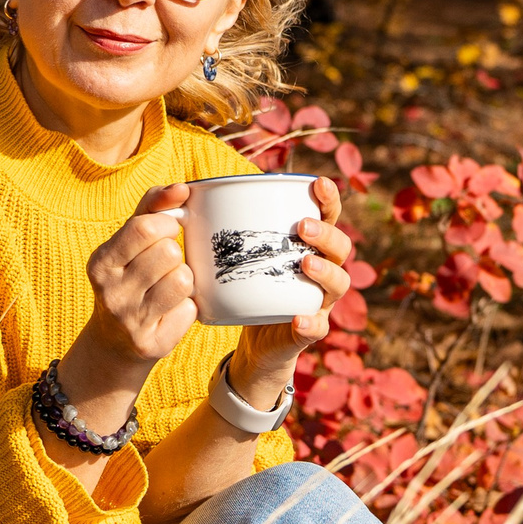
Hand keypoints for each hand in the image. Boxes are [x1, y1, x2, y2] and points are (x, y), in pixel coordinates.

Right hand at [61, 183, 197, 407]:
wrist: (116, 341)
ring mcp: (130, 320)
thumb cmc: (129, 277)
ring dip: (184, 280)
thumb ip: (152, 207)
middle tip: (164, 265)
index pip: (144, 227)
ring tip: (168, 288)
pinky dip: (186, 308)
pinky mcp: (151, 343)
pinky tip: (169, 312)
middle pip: (169, 253)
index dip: (167, 225)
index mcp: (101, 262)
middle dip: (175, 254)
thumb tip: (181, 187)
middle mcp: (110, 292)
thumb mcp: (129, 241)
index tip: (167, 232)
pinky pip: (190, 310)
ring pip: (183, 280)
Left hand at [232, 176, 354, 404]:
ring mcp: (320, 301)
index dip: (328, 199)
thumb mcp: (240, 256)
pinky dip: (311, 322)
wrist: (256, 340)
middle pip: (341, 247)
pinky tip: (299, 318)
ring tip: (306, 264)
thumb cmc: (250, 287)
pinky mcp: (309, 330)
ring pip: (340, 283)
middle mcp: (323, 270)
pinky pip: (318, 327)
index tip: (317, 183)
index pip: (328, 216)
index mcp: (310, 246)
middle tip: (302, 227)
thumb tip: (181, 195)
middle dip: (326, 234)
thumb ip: (223, 229)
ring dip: (325, 271)